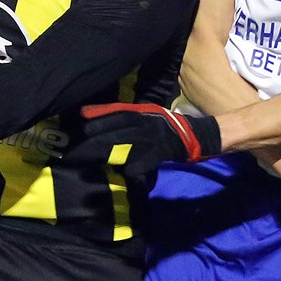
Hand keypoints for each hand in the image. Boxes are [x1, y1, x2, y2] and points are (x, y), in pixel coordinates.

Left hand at [71, 103, 220, 179]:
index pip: (121, 110)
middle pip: (123, 123)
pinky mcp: (165, 150)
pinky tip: (126, 170)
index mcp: (145, 112)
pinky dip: (138, 164)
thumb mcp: (150, 119)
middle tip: (86, 132)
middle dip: (104, 127)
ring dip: (115, 143)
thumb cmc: (170, 129)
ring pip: (132, 138)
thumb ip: (132, 122)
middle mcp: (149, 121)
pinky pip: (149, 158)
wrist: (197, 136)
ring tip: (98, 149)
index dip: (102, 111)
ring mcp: (157, 135)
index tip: (83, 113)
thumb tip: (107, 125)